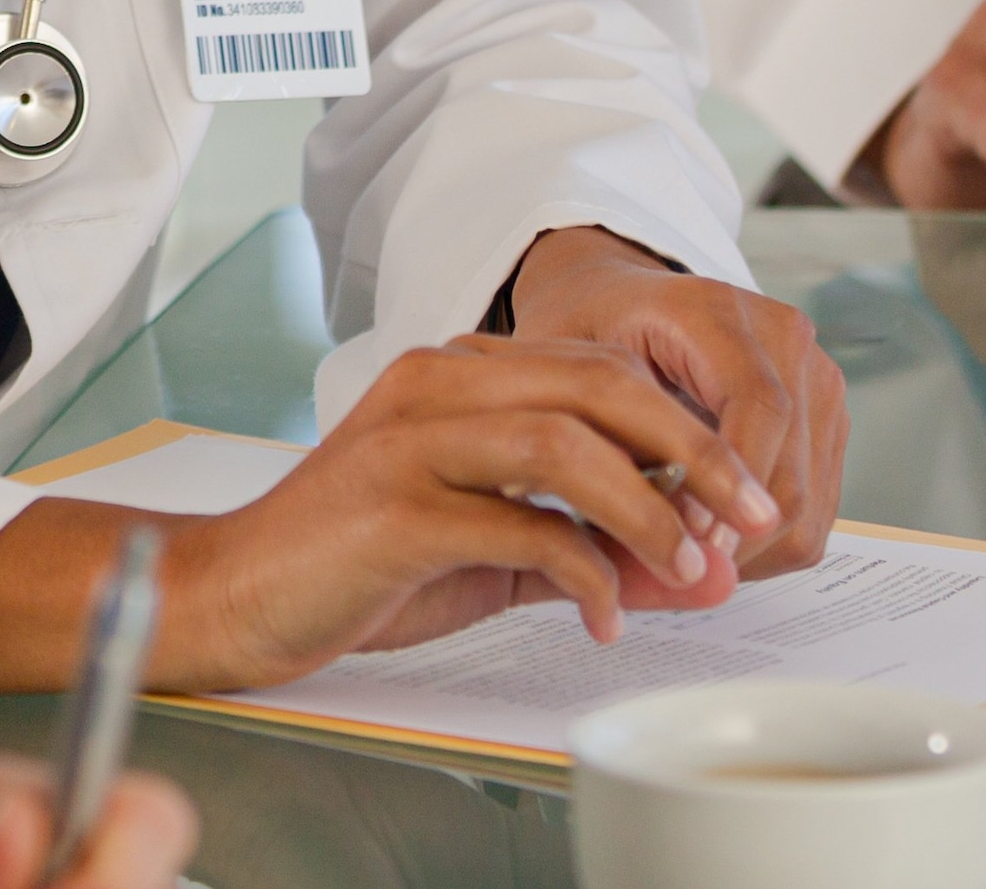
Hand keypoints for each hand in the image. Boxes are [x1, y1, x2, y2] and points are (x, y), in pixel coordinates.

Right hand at [0, 283, 825, 689]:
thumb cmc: (356, 566)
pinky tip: (604, 617)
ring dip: (650, 511)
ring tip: (694, 570)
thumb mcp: (483, 542)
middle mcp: (435, 383)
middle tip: (752, 518)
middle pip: (597, 385)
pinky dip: (581, 572)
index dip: (688, 426)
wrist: (232, 595)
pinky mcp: (391, 506)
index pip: (599, 368)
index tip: (747, 493)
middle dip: (695, 453)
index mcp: (457, 372)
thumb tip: (684, 563)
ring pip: (565, 443)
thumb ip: (572, 538)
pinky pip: (515, 526)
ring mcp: (409, 438)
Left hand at [496, 226, 845, 576]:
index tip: (698, 546)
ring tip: (690, 562)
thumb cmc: (586, 332)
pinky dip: (771, 539)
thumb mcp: (569, 373)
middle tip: (682, 575)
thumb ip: (610, 442)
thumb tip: (665, 532)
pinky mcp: (824, 414)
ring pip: (812, 497)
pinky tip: (714, 541)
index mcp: (715, 310)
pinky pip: (818, 503)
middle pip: (793, 465)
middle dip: (741, 536)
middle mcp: (782, 335)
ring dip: (757, 548)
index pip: (758, 406)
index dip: (733, 486)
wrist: (616, 298)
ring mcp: (814, 375)